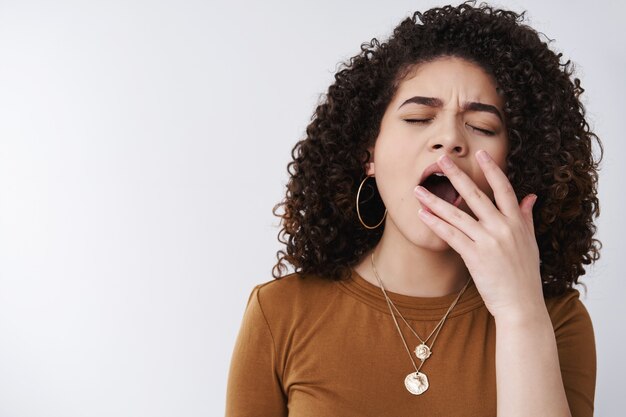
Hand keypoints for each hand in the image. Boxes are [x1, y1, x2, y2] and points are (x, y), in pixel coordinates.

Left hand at [414, 150, 543, 320]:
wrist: (522, 304)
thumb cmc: (525, 275)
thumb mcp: (530, 243)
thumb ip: (526, 218)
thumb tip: (530, 196)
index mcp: (517, 222)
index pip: (504, 189)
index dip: (492, 169)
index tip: (480, 153)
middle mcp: (503, 228)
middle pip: (476, 195)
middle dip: (456, 175)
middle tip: (440, 159)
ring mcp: (489, 241)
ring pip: (457, 215)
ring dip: (435, 201)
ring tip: (418, 190)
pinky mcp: (475, 256)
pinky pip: (451, 236)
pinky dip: (436, 224)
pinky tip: (422, 215)